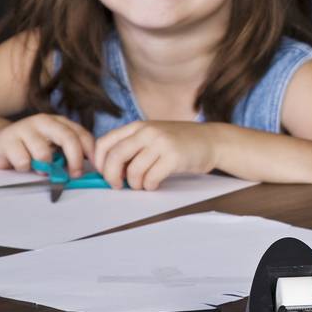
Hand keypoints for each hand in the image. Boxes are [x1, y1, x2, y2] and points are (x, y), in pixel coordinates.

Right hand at [0, 114, 95, 175]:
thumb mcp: (52, 145)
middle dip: (75, 159)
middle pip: (67, 138)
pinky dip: (24, 168)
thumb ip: (68, 152)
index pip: (81, 134)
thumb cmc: (30, 146)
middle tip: (75, 174)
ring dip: (44, 167)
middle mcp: (43, 121)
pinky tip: (21, 165)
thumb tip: (90, 168)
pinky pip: (23, 161)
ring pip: (43, 154)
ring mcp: (24, 129)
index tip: (96, 167)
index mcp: (58, 122)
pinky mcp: (7, 141)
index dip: (91, 151)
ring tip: (38, 168)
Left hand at [94, 121, 219, 189]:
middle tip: (116, 185)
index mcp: (138, 126)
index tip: (103, 173)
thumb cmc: (180, 142)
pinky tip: (154, 184)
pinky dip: (149, 185)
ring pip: (133, 170)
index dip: (99, 162)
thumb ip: (132, 146)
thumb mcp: (153, 136)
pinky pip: (151, 177)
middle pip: (115, 156)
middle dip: (111, 176)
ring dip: (134, 184)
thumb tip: (108, 168)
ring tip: (142, 184)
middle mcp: (148, 131)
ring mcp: (162, 143)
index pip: (105, 143)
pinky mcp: (174, 157)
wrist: (212, 141)